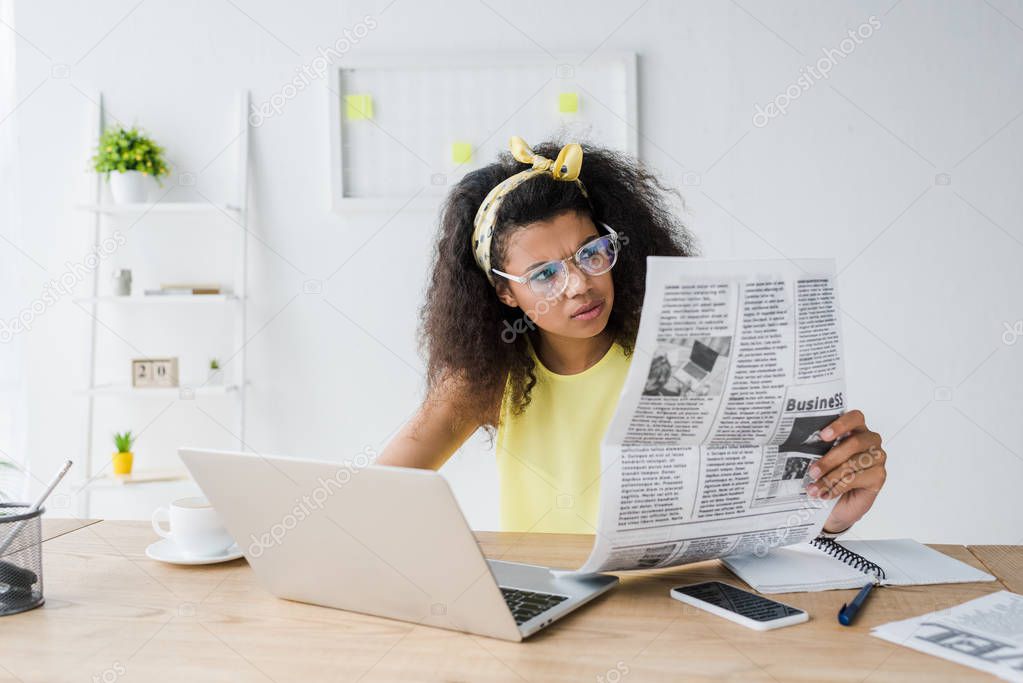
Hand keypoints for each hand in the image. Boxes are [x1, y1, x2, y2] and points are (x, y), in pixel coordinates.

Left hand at [807, 410, 886, 533]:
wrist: (836, 503)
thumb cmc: (827, 475)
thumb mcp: (819, 458)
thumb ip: (815, 448)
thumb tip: (796, 446)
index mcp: (855, 429)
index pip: (855, 417)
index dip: (840, 424)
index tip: (822, 436)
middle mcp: (869, 440)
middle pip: (853, 443)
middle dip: (829, 459)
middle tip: (813, 471)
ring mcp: (877, 458)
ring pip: (853, 464)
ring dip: (830, 478)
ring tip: (814, 488)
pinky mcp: (879, 476)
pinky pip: (857, 479)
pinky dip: (838, 487)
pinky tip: (826, 494)